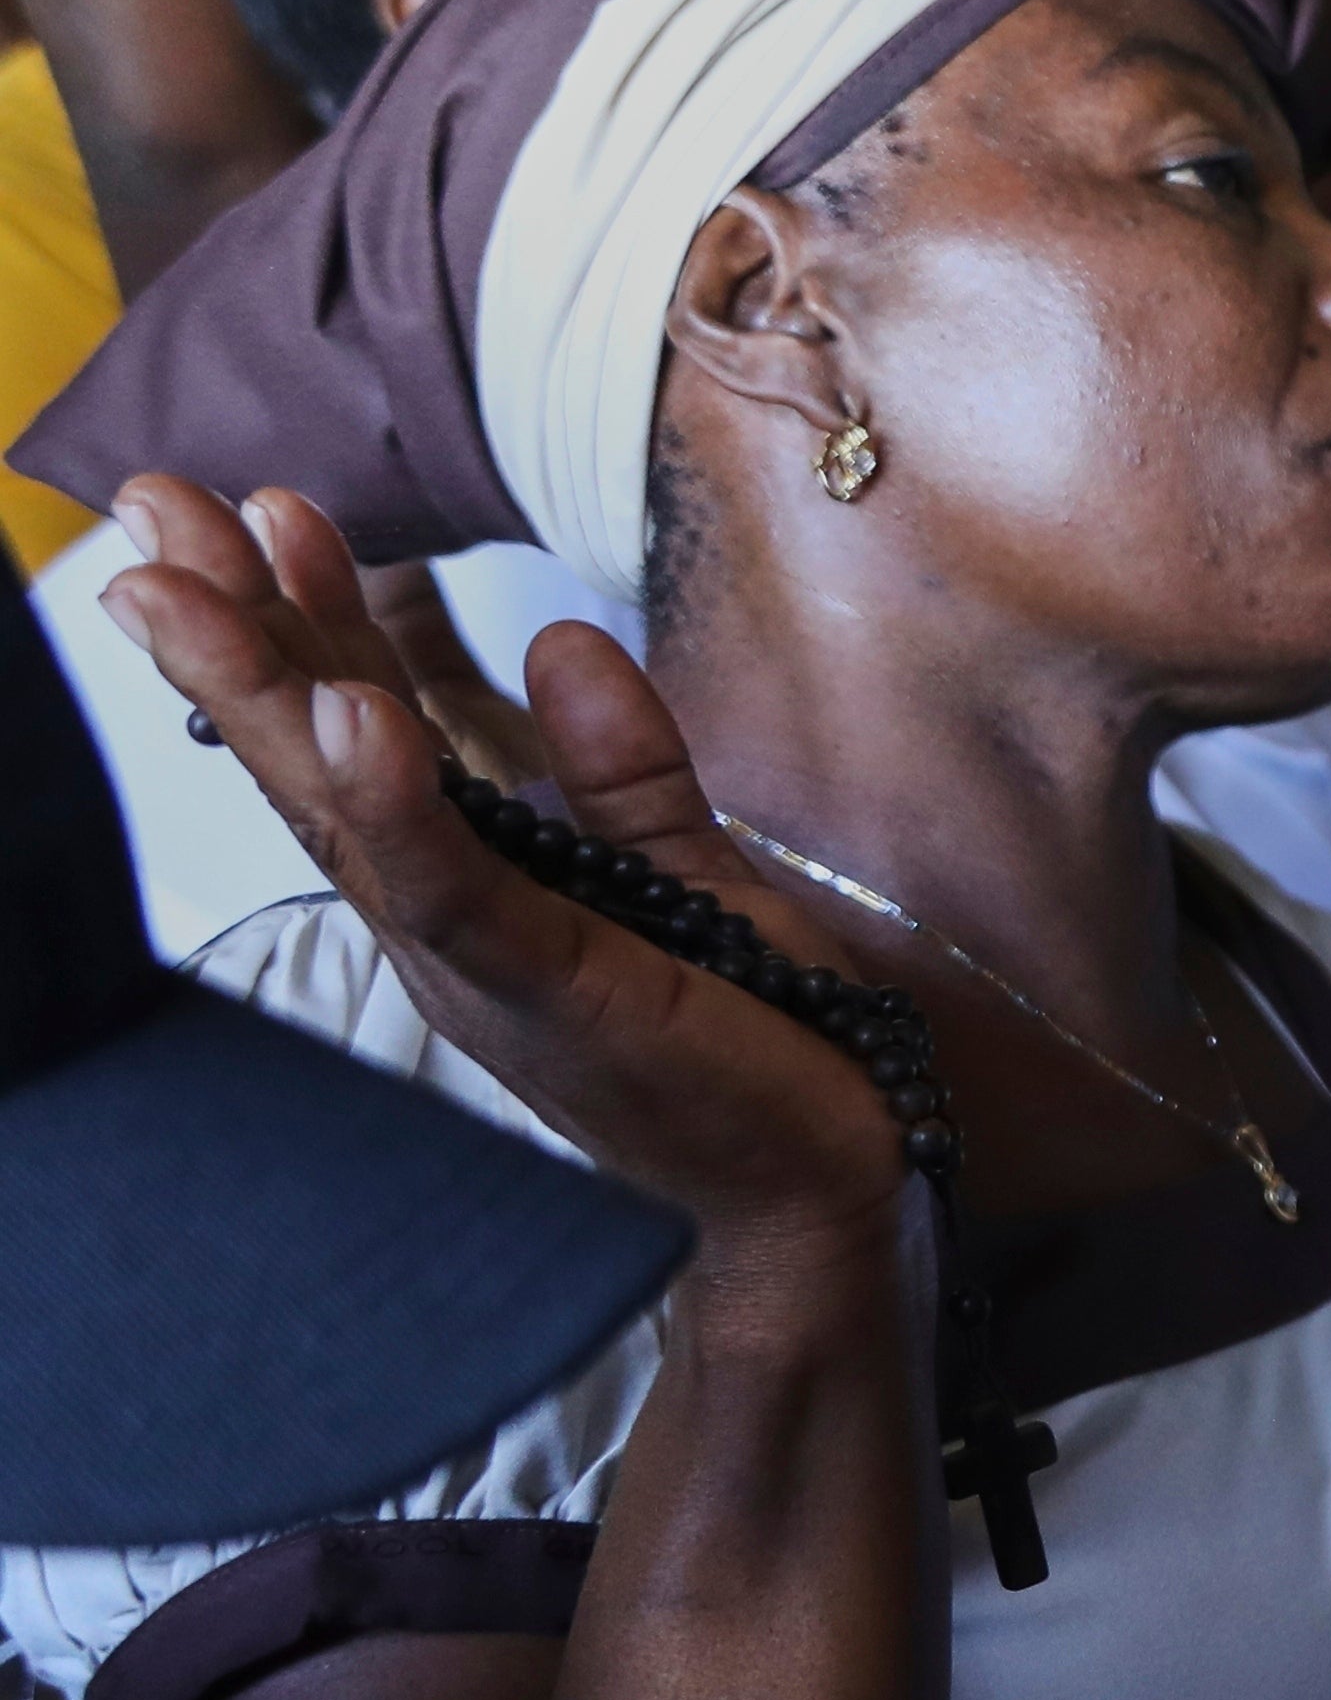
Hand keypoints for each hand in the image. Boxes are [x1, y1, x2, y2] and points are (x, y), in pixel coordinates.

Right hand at [95, 482, 911, 1243]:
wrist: (813, 1194)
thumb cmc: (753, 1038)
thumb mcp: (686, 868)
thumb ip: (621, 763)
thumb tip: (558, 638)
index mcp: (469, 884)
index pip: (356, 732)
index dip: (298, 619)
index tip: (247, 508)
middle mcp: (442, 922)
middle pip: (310, 755)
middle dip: (229, 626)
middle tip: (148, 505)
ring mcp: (480, 964)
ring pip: (343, 810)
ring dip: (264, 691)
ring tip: (186, 583)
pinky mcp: (550, 997)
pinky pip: (455, 890)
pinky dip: (398, 804)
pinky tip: (352, 719)